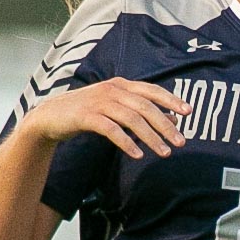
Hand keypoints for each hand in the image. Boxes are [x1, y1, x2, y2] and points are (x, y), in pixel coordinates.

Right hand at [19, 78, 189, 159]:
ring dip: (151, 137)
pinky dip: (126, 143)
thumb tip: (170, 118)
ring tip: (164, 153)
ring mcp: (99, 102)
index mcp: (121, 84)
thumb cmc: (86, 112)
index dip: (171, 100)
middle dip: (165, 125)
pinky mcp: (87, 116)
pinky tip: (137, 155)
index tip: (188, 112)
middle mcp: (112, 89)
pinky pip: (112, 130)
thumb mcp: (114, 108)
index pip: (152, 90)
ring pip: (132, 119)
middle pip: (145, 107)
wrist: (50, 116)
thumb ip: (139, 110)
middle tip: (181, 142)